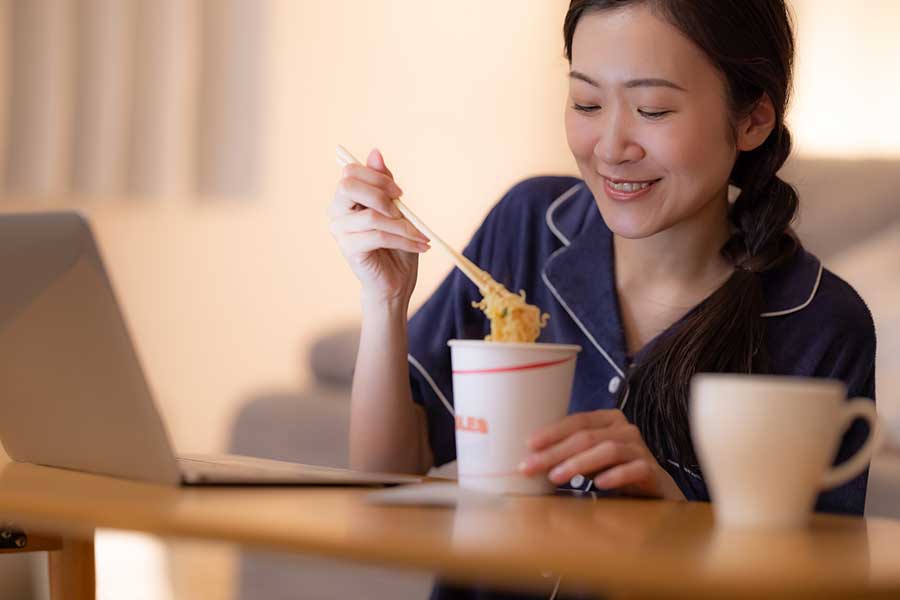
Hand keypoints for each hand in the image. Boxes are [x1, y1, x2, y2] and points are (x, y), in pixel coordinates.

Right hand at [328, 148, 429, 303]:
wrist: (396, 282)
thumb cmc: (396, 245)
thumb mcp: (396, 209)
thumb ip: (384, 183)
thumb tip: (375, 152)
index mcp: (345, 199)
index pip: (350, 171)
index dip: (377, 176)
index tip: (399, 192)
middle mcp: (336, 212)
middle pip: (348, 186)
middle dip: (381, 193)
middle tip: (402, 207)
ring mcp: (340, 232)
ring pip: (371, 215)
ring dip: (402, 224)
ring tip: (420, 235)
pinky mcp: (349, 249)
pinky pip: (379, 236)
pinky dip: (403, 239)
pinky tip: (419, 246)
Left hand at [518, 409, 685, 500]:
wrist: (655, 489)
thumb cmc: (614, 469)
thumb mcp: (590, 457)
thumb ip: (568, 452)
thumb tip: (529, 457)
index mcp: (608, 420)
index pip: (576, 421)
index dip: (552, 431)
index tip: (529, 445)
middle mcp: (625, 429)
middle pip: (586, 437)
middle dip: (555, 452)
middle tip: (531, 467)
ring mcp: (640, 448)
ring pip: (607, 450)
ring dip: (578, 463)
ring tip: (555, 477)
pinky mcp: (651, 470)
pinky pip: (633, 469)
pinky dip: (615, 475)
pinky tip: (599, 484)